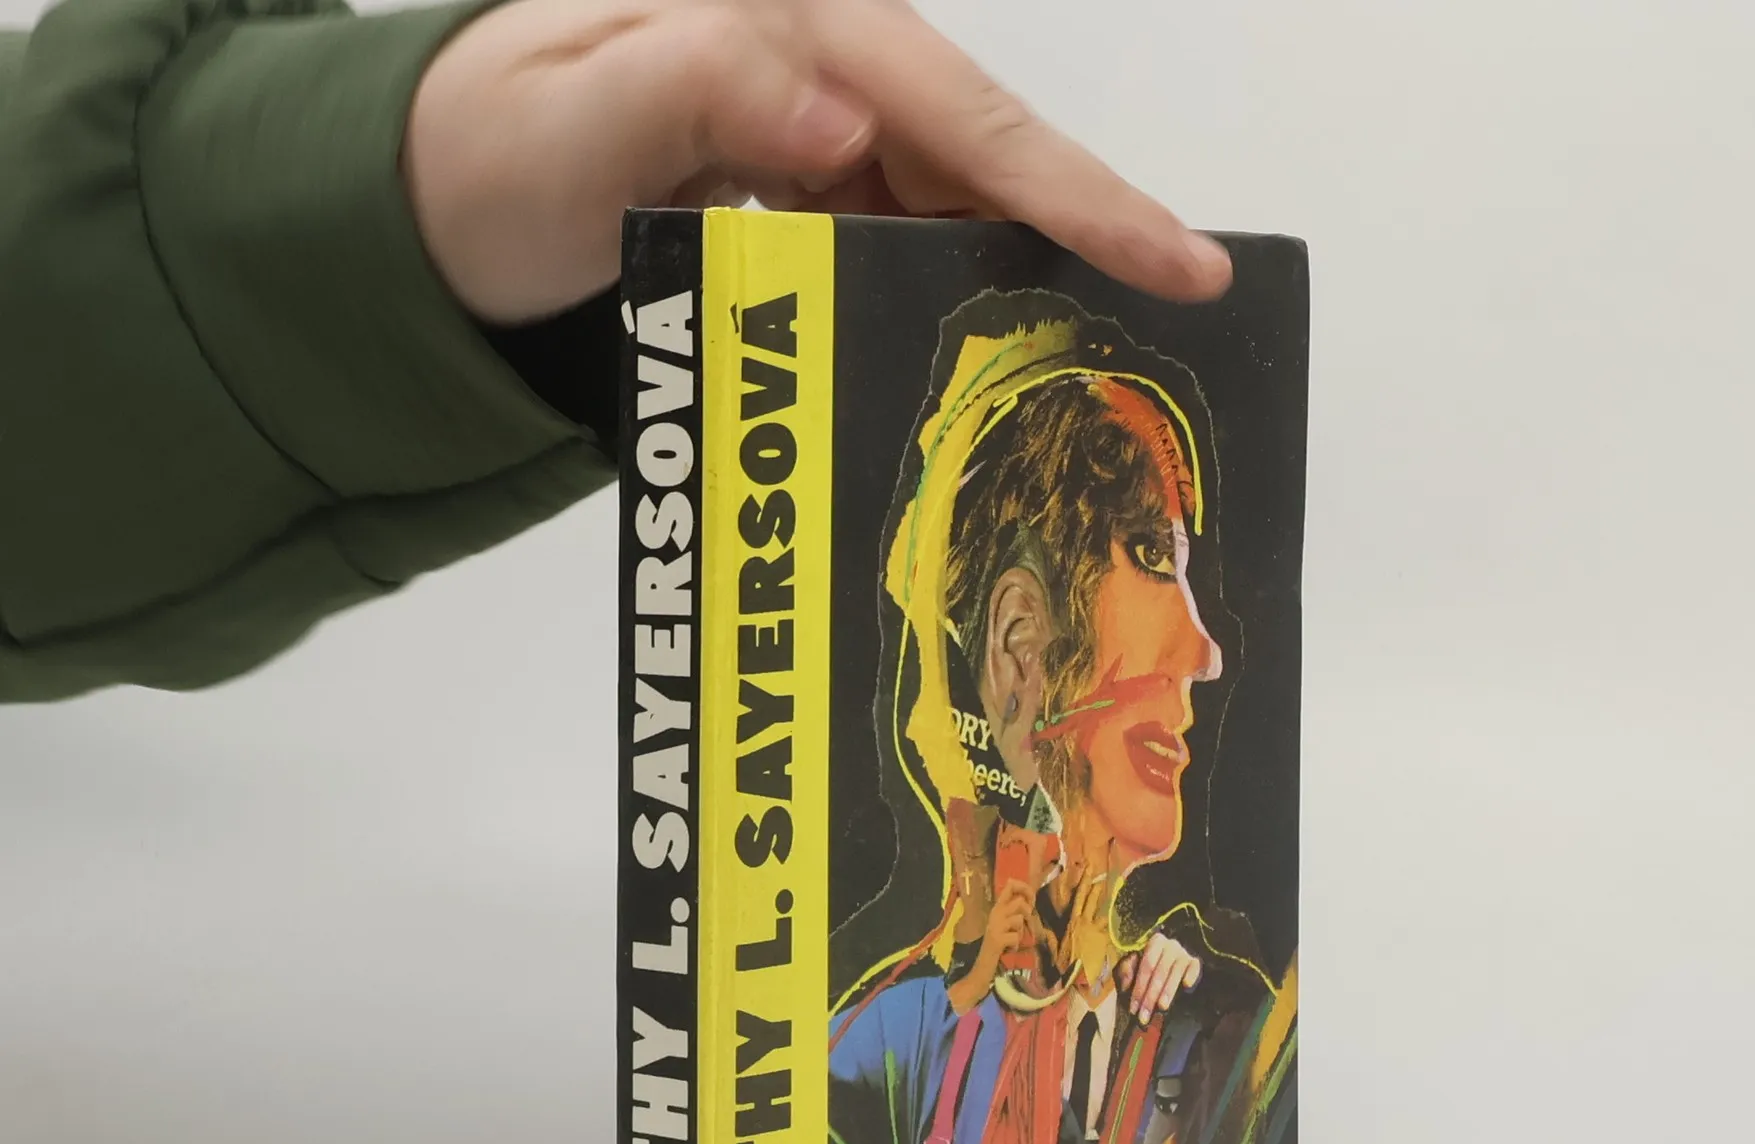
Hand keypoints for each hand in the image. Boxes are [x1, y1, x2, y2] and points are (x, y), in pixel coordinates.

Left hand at [405, 0, 1233, 324]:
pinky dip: (945, 298)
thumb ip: (700, 93)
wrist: (442, 192)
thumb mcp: (568, 120)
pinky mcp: (811, 182)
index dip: (1077, 194)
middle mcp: (821, 63)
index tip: (1177, 264)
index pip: (961, 114)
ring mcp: (820, 126)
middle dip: (1078, 246)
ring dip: (1014, 287)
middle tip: (1173, 332)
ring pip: (956, 208)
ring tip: (1085, 364)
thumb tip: (846, 120)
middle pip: (984, 161)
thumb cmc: (488, 154)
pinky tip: (981, 352)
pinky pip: (907, 240)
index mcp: (784, 22)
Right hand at [948, 875, 1034, 1010]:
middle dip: (1028, 914)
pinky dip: (1015, 946)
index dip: (1025, 888)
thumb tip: (1029, 900)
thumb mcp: (1006, 925)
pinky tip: (1008, 949)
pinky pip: (1016, 937)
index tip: (1032, 899)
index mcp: (997, 908)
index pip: (1010, 886)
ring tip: (1012, 940)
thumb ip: (1014, 912)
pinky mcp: (996, 940)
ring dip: (1021, 933)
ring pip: (1019, 920)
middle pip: (1019, 902)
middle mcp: (994, 914)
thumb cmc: (998, 944)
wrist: (981, 965)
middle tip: (1024, 925)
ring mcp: (994, 926)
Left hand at [1118, 931, 1200, 1019]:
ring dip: (1168, 990)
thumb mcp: (1133, 968)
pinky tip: (1186, 986)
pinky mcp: (1194, 961)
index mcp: (1153, 944)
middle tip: (1145, 1015)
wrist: (1170, 965)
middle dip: (1150, 996)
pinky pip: (1194, 967)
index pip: (1145, 967)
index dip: (1139, 989)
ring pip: (1175, 972)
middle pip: (1159, 972)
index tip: (1133, 1009)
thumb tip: (1126, 984)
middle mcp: (1169, 945)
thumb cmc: (1149, 969)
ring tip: (1162, 1007)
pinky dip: (1191, 975)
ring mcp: (1183, 953)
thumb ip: (1126, 972)